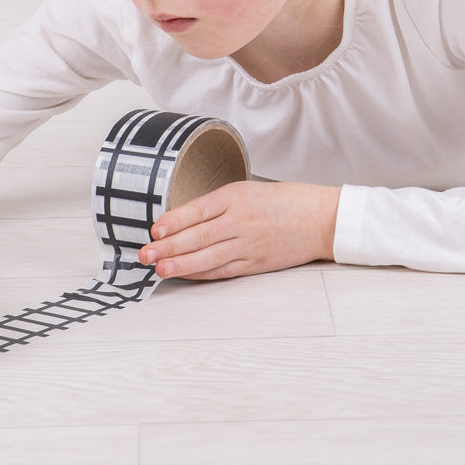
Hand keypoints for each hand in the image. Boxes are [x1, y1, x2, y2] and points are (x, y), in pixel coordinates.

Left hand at [138, 180, 339, 279]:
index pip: (197, 209)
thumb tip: (184, 220)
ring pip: (208, 256)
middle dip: (168, 246)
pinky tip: (186, 274)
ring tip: (160, 268)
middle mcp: (240, 220)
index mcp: (236, 196)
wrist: (319, 218)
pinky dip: (202, 273)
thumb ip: (219, 205)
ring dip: (181, 263)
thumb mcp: (249, 191)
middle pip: (198, 235)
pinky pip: (223, 270)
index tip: (154, 229)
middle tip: (145, 254)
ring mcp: (248, 244)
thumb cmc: (284, 201)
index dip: (174, 221)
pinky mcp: (256, 263)